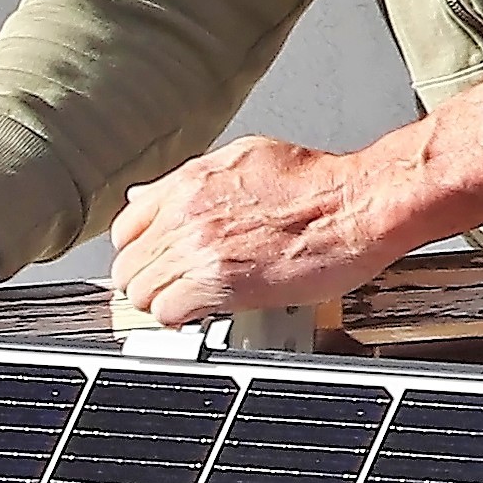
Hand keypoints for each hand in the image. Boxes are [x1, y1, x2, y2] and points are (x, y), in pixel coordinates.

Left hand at [99, 83, 482, 332]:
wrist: (358, 205)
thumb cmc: (320, 185)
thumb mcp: (245, 160)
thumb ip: (193, 182)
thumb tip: (154, 197)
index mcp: (190, 182)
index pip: (125, 227)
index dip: (138, 252)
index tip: (151, 265)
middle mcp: (187, 212)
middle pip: (129, 264)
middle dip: (148, 282)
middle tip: (172, 292)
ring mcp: (200, 247)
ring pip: (142, 293)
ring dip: (163, 304)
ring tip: (190, 305)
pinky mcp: (219, 280)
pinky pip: (168, 313)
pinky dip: (181, 321)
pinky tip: (202, 315)